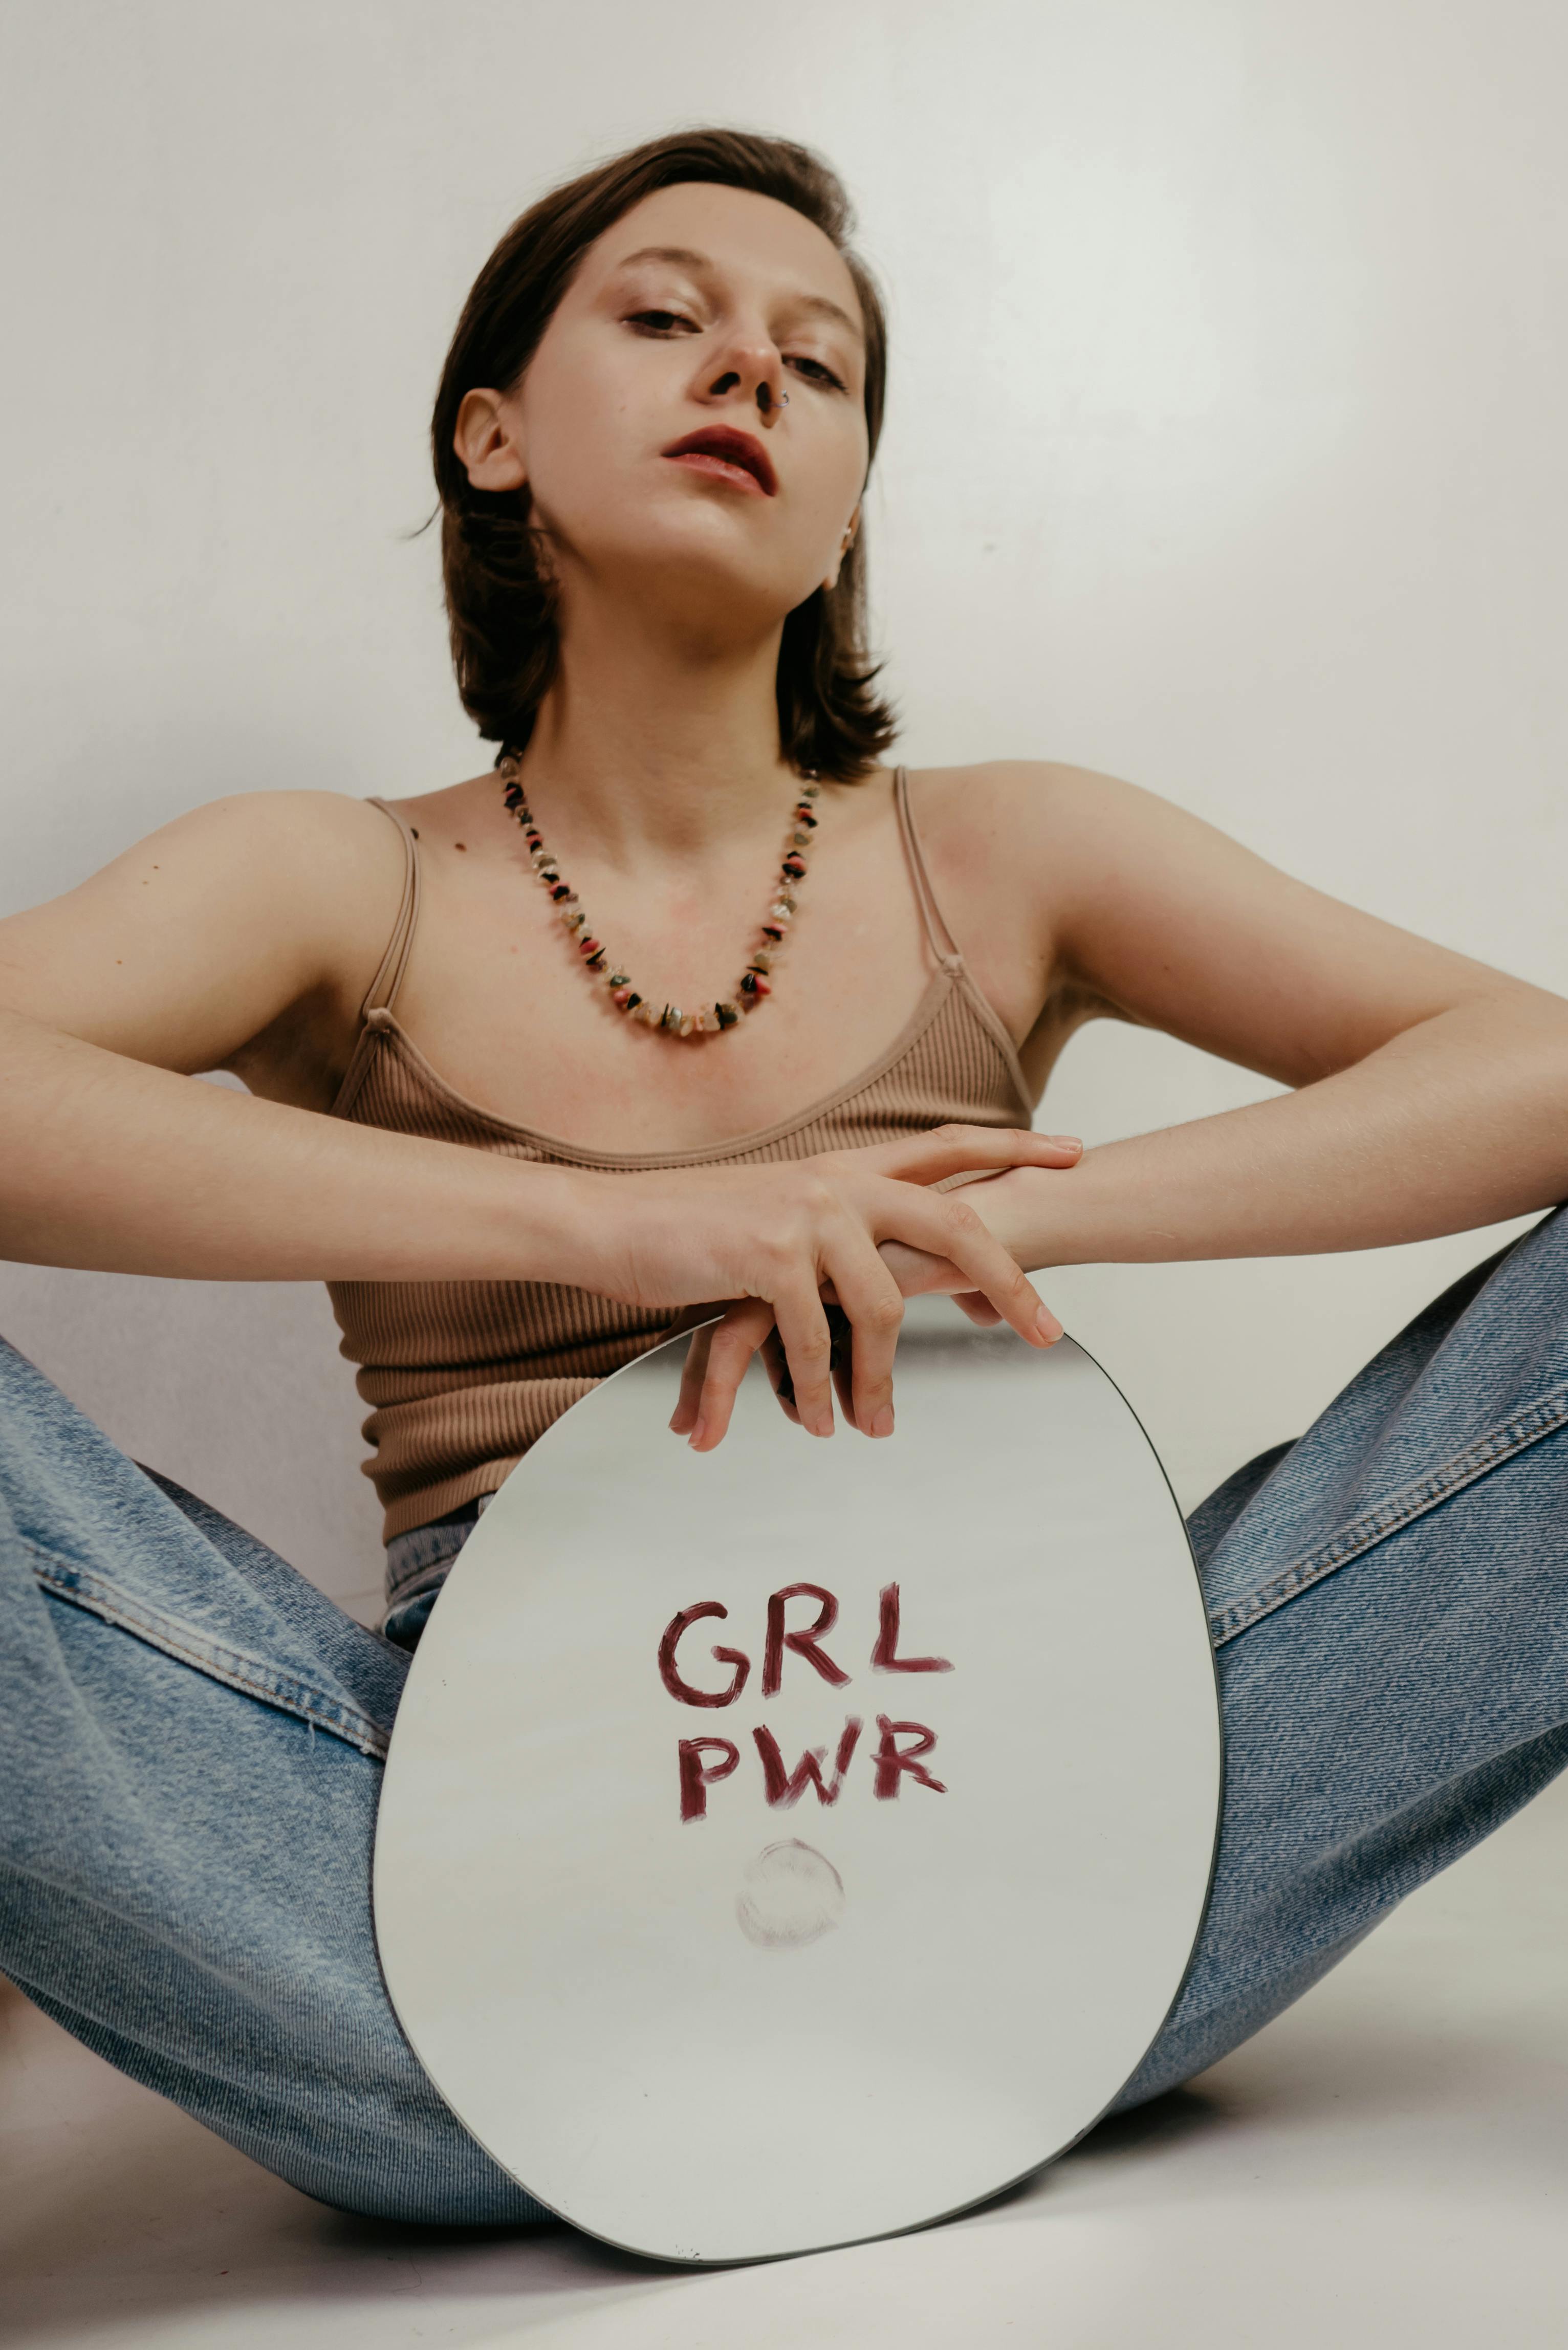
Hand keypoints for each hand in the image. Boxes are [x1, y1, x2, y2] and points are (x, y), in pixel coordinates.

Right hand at [611, 1126, 1080, 1449]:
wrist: (613, 1221)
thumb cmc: (694, 1226)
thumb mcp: (779, 1211)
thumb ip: (837, 1228)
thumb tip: (881, 1266)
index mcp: (848, 1167)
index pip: (948, 1146)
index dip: (1015, 1146)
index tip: (1076, 1154)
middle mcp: (839, 1181)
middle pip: (954, 1224)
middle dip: (1011, 1279)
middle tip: (1051, 1332)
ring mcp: (807, 1215)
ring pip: (883, 1306)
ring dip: (881, 1380)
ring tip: (875, 1430)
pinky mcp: (768, 1256)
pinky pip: (818, 1337)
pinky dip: (822, 1389)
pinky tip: (820, 1423)